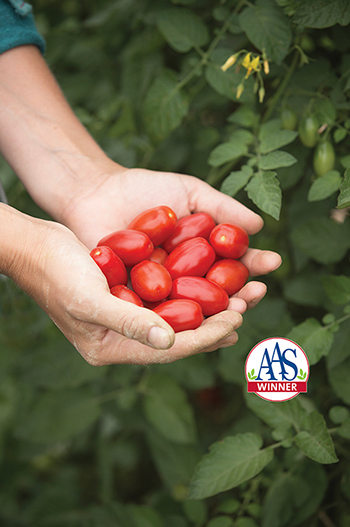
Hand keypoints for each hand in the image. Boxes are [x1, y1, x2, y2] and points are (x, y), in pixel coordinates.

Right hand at [2, 208, 243, 364]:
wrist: (35, 246)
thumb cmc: (55, 272)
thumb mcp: (89, 299)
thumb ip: (129, 322)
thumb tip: (171, 340)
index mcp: (111, 348)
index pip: (169, 349)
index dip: (205, 336)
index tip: (236, 319)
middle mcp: (122, 338)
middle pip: (179, 336)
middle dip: (215, 323)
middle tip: (248, 306)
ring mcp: (126, 317)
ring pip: (178, 317)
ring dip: (209, 306)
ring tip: (241, 296)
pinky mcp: (129, 296)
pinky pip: (168, 298)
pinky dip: (192, 291)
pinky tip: (213, 282)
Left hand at [62, 165, 281, 314]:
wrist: (97, 192)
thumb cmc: (144, 188)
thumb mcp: (188, 191)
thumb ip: (222, 207)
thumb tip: (259, 226)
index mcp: (203, 255)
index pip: (234, 263)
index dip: (254, 265)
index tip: (271, 262)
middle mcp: (186, 278)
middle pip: (219, 293)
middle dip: (242, 295)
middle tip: (256, 293)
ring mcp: (161, 293)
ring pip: (192, 310)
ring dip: (216, 314)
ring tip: (235, 310)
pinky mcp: (135, 303)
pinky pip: (156, 314)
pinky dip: (175, 320)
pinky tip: (194, 322)